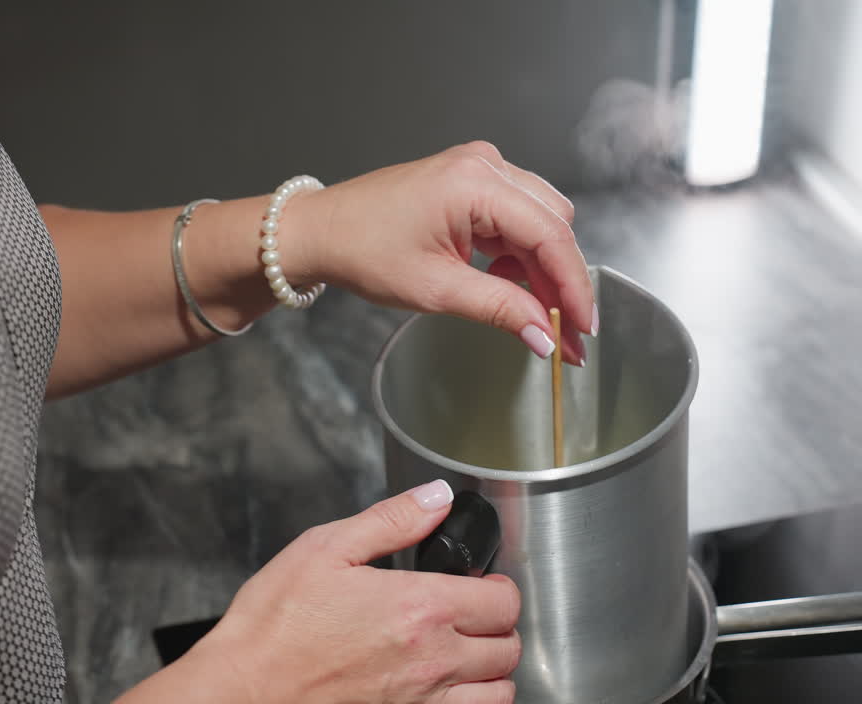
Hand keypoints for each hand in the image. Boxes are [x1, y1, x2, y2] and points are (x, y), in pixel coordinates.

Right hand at [191, 480, 521, 703]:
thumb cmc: (276, 624)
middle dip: (498, 622)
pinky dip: (476, 703)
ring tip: (469, 648)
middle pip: (508, 645)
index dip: (497, 584)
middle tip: (472, 609)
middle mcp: (432, 659)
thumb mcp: (327, 548)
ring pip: (500, 691)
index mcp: (419, 607)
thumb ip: (392, 520)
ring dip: (494, 667)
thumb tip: (435, 498)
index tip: (480, 581)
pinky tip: (451, 684)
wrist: (248, 688)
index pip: (502, 601)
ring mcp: (423, 701)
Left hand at [289, 141, 595, 364]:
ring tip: (529, 313)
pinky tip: (505, 285)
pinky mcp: (471, 181)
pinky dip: (519, 255)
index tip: (585, 327)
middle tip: (562, 333)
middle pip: (553, 225)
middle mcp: (484, 165)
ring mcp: (478, 169)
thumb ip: (500, 309)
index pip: (550, 235)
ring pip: (540, 221)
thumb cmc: (362, 250)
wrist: (321, 231)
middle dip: (560, 280)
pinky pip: (516, 217)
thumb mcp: (436, 289)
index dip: (574, 285)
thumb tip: (546, 335)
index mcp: (474, 183)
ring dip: (541, 269)